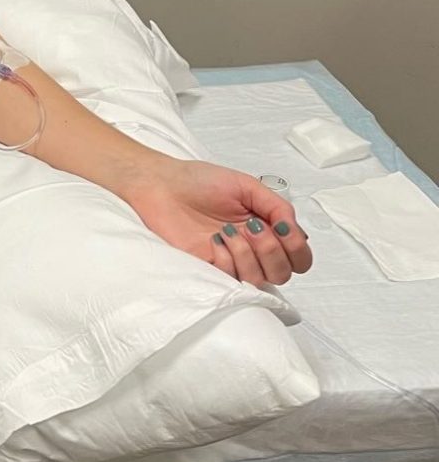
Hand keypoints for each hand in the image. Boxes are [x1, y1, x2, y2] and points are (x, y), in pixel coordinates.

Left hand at [120, 159, 313, 286]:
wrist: (162, 186)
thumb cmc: (200, 182)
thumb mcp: (248, 186)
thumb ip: (277, 206)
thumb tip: (295, 230)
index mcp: (267, 230)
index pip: (299, 258)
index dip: (297, 249)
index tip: (281, 227)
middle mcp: (252, 250)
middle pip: (283, 273)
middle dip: (272, 250)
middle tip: (251, 227)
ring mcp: (230, 261)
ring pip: (258, 280)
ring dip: (248, 254)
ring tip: (228, 231)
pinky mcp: (207, 269)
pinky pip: (229, 278)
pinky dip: (226, 259)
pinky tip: (213, 241)